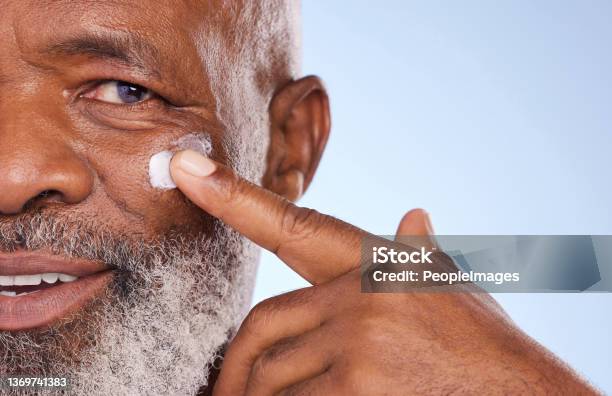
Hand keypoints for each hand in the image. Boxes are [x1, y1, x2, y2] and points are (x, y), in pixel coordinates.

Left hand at [171, 150, 596, 395]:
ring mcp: (357, 341)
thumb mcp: (447, 287)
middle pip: (259, 328)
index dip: (232, 195)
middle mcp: (360, 295)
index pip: (289, 223)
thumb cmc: (479, 343)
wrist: (523, 392)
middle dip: (236, 370)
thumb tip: (414, 214)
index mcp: (372, 264)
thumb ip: (418, 253)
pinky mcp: (355, 388)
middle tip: (222, 395)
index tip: (184, 167)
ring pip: (268, 378)